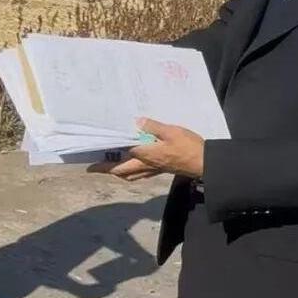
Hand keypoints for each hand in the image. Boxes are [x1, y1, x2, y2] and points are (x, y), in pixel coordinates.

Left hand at [90, 118, 204, 178]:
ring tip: (110, 167)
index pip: (121, 157)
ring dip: (119, 172)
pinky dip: (132, 171)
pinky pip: (142, 173)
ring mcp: (154, 169)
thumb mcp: (170, 131)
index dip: (106, 158)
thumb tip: (136, 122)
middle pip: (122, 171)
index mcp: (145, 155)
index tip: (92, 162)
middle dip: (107, 170)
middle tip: (94, 168)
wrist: (205, 162)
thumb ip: (152, 126)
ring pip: (131, 175)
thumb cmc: (188, 147)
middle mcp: (146, 165)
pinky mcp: (162, 169)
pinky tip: (133, 164)